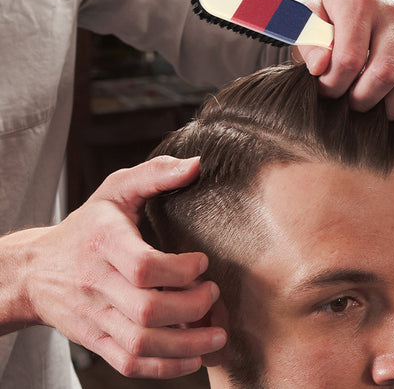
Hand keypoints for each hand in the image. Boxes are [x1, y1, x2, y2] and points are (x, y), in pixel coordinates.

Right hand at [21, 156, 226, 377]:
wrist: (37, 270)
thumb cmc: (88, 225)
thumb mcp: (116, 189)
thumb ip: (155, 173)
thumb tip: (197, 164)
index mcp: (104, 242)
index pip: (143, 266)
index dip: (180, 270)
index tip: (203, 262)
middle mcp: (97, 283)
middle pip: (147, 309)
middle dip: (192, 307)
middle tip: (214, 293)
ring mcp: (95, 316)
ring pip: (142, 343)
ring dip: (187, 345)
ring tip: (217, 336)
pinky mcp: (96, 339)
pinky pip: (129, 362)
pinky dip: (165, 366)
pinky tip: (193, 358)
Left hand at [296, 0, 393, 126]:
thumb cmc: (340, 9)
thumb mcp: (313, 15)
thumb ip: (310, 41)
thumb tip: (320, 68)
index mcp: (360, 2)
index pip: (349, 59)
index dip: (333, 85)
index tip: (326, 89)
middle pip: (384, 74)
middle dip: (361, 100)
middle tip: (348, 103)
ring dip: (390, 109)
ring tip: (371, 111)